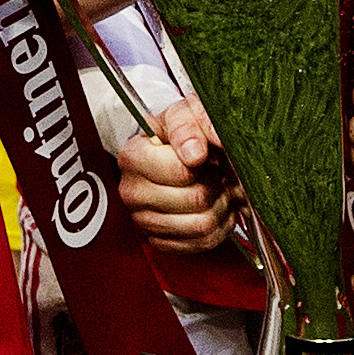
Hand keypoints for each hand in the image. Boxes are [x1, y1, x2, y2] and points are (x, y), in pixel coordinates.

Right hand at [116, 95, 240, 250]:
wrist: (183, 151)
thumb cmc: (185, 131)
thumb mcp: (189, 111)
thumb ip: (194, 123)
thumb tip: (194, 152)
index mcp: (133, 156)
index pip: (180, 172)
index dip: (202, 163)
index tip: (203, 154)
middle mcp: (133, 191)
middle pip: (195, 200)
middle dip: (216, 185)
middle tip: (214, 171)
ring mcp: (144, 219)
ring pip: (203, 225)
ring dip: (220, 206)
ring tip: (215, 187)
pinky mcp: (160, 241)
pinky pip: (202, 243)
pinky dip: (218, 227)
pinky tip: (212, 207)